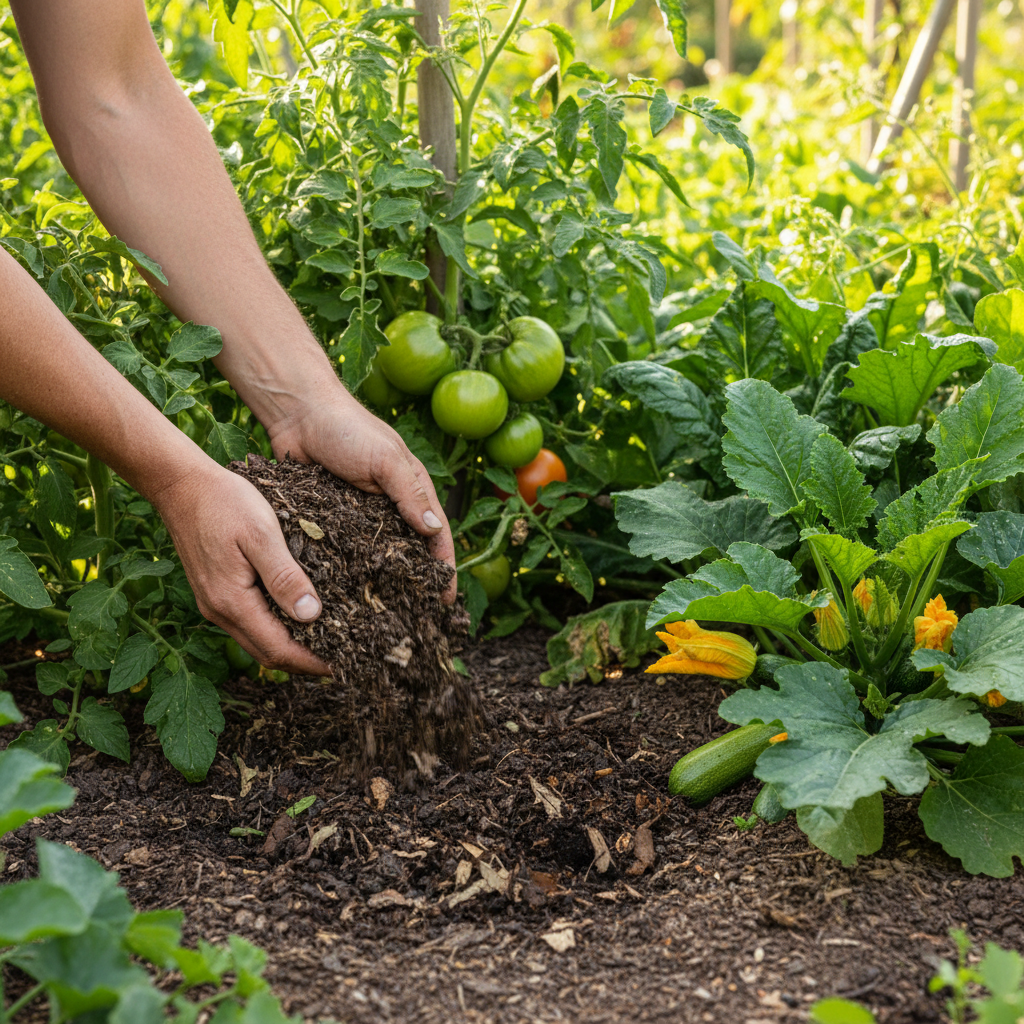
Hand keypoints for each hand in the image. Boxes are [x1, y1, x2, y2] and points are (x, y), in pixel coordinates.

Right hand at [153, 461, 331, 674]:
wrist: (181, 485)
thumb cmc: (224, 503)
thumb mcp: (261, 534)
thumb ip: (285, 576)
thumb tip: (310, 615)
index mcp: (232, 602)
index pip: (277, 650)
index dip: (310, 662)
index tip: (341, 665)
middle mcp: (219, 611)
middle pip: (266, 653)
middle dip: (302, 662)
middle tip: (340, 659)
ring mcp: (214, 603)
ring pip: (256, 640)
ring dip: (288, 647)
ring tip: (325, 641)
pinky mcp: (214, 592)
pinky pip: (248, 623)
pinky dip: (274, 629)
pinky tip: (294, 616)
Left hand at [266, 380, 457, 600]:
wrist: (296, 412)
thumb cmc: (347, 428)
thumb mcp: (385, 460)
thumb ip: (409, 495)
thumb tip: (433, 533)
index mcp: (412, 489)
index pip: (436, 536)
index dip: (443, 570)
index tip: (445, 603)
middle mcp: (389, 506)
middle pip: (407, 552)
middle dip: (413, 584)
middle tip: (413, 621)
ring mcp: (359, 514)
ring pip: (374, 557)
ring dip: (377, 583)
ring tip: (377, 618)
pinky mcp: (329, 518)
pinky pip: (341, 550)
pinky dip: (344, 571)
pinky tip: (340, 596)